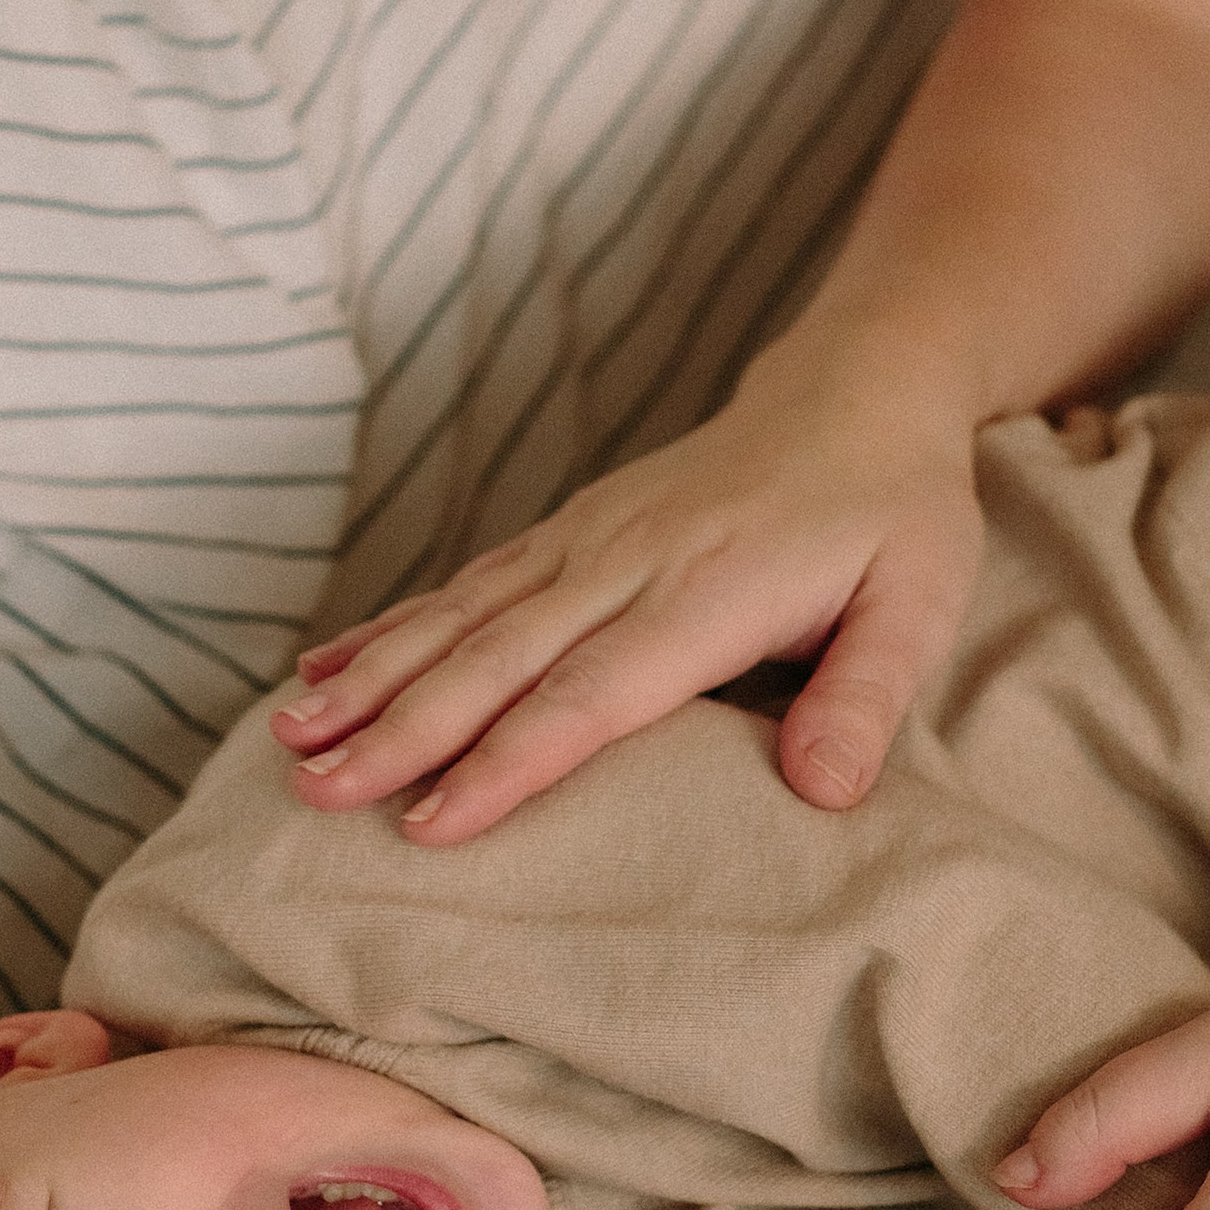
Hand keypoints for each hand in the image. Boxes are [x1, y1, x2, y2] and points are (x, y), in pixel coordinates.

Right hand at [270, 331, 983, 843]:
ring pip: (458, 619)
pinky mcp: (562, 533)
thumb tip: (824, 793)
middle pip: (495, 660)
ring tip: (290, 739)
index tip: (431, 824)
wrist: (860, 386)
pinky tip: (320, 668)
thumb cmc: (895, 512)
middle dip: (399, 732)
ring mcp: (583, 541)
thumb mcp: (919, 601)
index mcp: (707, 593)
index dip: (507, 763)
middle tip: (316, 794)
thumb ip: (866, 697)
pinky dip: (386, 628)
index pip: (590, 695)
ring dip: (369, 680)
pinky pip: (461, 586)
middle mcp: (625, 562)